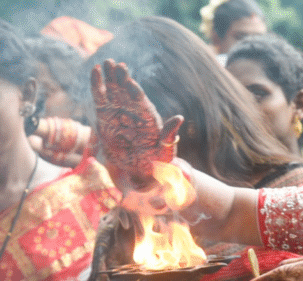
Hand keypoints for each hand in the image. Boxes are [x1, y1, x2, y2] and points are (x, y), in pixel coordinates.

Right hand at [91, 59, 182, 183]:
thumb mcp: (165, 150)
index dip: (136, 92)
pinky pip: (100, 97)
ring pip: (114, 90)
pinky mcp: (105, 115)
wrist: (137, 169)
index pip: (141, 102)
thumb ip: (169, 135)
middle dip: (122, 79)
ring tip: (107, 62)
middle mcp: (133, 111)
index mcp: (148, 117)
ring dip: (110, 76)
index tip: (131, 83)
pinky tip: (95, 71)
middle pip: (127, 91)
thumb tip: (179, 118)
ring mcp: (118, 111)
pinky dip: (97, 84)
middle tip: (117, 64)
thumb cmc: (155, 160)